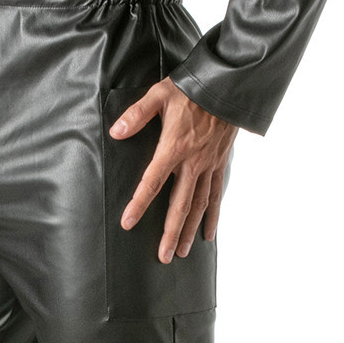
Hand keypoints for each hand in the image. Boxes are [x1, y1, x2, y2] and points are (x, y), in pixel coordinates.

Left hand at [108, 78, 237, 261]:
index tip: (128, 223)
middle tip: (163, 256)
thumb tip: (117, 131)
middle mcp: (192, 162)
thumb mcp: (160, 95)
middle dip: (170, 232)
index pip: (152, 181)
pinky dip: (213, 216)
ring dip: (190, 231)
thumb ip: (137, 114)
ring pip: (199, 205)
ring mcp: (208, 165)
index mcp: (173, 147)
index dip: (139, 204)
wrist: (226, 86)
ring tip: (181, 252)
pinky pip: (217, 195)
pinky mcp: (220, 164)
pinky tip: (209, 234)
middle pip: (180, 205)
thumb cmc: (191, 90)